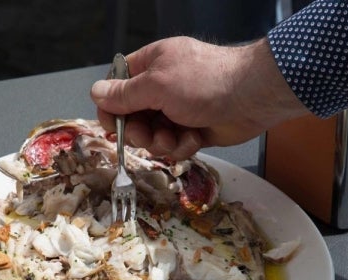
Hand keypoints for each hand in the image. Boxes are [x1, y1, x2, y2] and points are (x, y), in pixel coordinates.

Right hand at [90, 36, 309, 160]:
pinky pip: (174, 145)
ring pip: (152, 136)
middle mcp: (161, 87)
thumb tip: (95, 92)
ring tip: (176, 136)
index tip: (111, 125)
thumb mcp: (157, 85)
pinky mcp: (192, 130)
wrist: (252, 97)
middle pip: (132, 117)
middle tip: (148, 134)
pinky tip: (195, 137)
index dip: (111, 108)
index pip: (117, 87)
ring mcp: (177, 110)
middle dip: (139, 131)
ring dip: (161, 141)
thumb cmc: (205, 82)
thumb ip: (124, 94)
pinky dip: (183, 145)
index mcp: (150, 66)